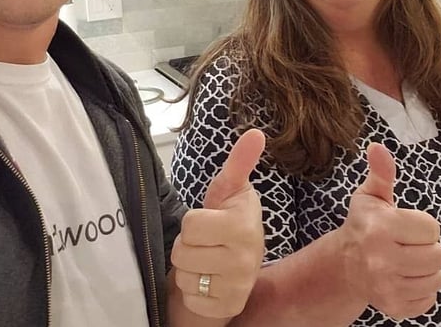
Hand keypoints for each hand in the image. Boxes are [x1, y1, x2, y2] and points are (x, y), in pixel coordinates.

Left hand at [171, 128, 265, 318]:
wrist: (238, 263)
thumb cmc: (228, 221)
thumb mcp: (230, 190)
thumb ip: (239, 162)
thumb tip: (256, 133)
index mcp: (243, 225)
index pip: (190, 224)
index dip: (192, 223)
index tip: (208, 222)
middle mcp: (245, 258)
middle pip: (183, 252)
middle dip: (187, 247)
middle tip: (205, 243)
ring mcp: (238, 287)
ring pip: (185, 278)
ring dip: (189, 270)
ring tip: (206, 260)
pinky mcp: (229, 308)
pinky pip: (192, 301)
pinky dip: (194, 293)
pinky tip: (208, 282)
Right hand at [342, 142, 440, 318]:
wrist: (344, 265)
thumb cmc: (364, 225)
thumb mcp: (371, 196)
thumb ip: (381, 172)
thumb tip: (378, 146)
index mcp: (380, 229)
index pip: (432, 228)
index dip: (422, 225)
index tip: (404, 225)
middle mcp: (382, 260)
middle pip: (438, 255)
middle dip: (427, 247)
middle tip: (407, 244)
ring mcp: (388, 288)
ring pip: (437, 278)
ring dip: (426, 269)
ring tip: (407, 260)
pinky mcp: (395, 308)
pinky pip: (430, 299)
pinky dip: (422, 290)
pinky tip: (404, 278)